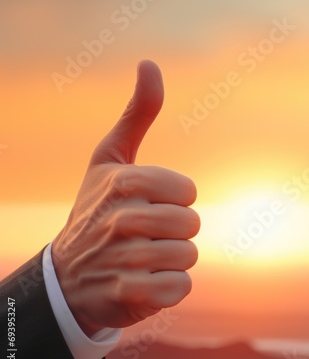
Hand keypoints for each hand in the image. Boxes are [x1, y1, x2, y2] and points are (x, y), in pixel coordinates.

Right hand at [52, 61, 199, 336]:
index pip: (186, 191)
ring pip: (186, 257)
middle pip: (189, 224)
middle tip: (150, 233)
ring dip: (175, 258)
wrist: (68, 273)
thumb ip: (136, 113)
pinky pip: (179, 289)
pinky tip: (148, 282)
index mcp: (120, 183)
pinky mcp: (127, 295)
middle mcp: (118, 219)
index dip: (178, 199)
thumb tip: (149, 63)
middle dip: (177, 230)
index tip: (155, 203)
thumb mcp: (110, 157)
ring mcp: (120, 259)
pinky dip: (172, 287)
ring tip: (148, 257)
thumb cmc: (96, 207)